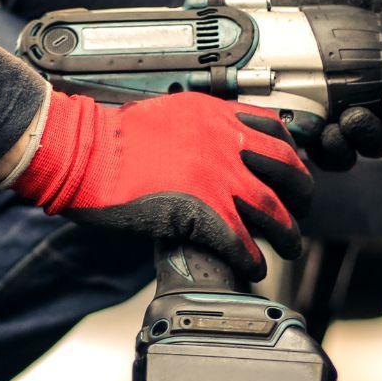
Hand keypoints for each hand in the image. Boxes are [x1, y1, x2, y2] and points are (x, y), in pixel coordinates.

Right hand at [8, 89, 313, 280]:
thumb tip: (204, 147)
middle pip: (286, 170)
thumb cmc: (105, 136)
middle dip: (301, 195)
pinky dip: (252, 256)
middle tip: (299, 210)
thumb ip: (194, 128)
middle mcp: (223, 142)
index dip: (290, 155)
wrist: (81, 152)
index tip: (291, 169)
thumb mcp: (162, 115)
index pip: (274, 130)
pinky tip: (254, 265)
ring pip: (272, 210)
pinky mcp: (201, 212)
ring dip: (286, 233)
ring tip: (288, 247)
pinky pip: (241, 240)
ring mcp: (216, 177)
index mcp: (214, 115)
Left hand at [220, 0, 381, 169]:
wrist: (267, 15)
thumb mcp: (364, 1)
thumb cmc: (320, 10)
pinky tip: (326, 132)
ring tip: (353, 117)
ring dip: (369, 135)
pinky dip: (333, 149)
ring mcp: (344, 122)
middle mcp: (375, 103)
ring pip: (371, 144)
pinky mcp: (311, 135)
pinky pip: (330, 154)